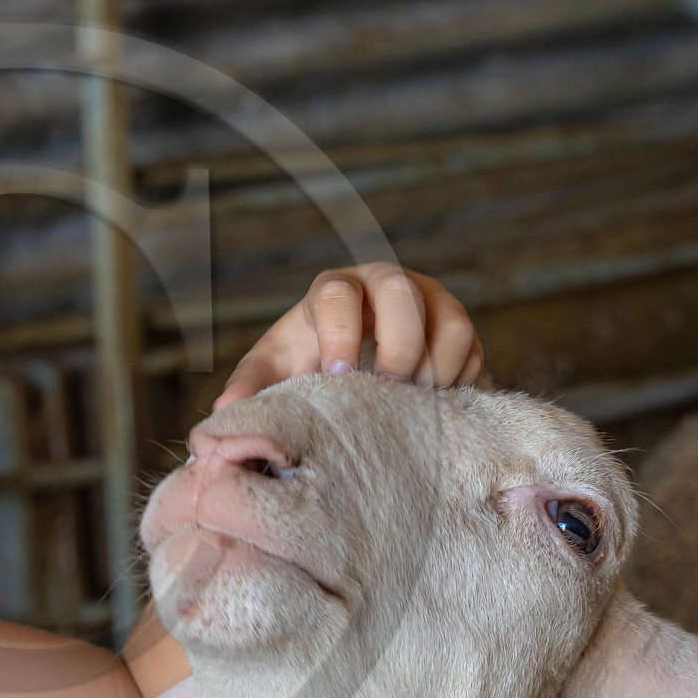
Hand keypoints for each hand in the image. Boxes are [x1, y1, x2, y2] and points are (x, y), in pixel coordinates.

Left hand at [214, 262, 483, 410]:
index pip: (337, 293)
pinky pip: (473, 350)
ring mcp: (430, 302)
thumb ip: (249, 386)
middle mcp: (385, 285)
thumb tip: (224, 412)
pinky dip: (457, 383)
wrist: (354, 365)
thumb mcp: (273, 370)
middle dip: (397, 347)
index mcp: (334, 290)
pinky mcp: (458, 329)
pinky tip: (432, 410)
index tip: (337, 379)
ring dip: (434, 369)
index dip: (339, 334)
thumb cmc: (307, 362)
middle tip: (388, 393)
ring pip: (450, 322)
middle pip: (402, 294)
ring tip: (411, 408)